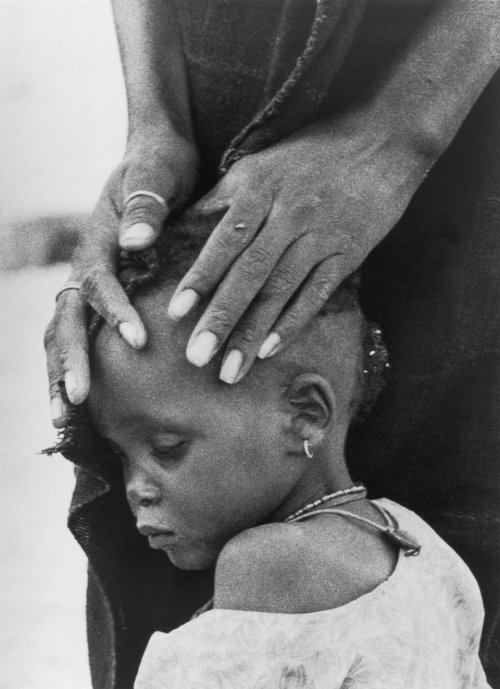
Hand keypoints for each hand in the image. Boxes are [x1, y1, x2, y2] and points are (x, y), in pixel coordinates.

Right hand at [45, 125, 198, 426]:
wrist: (155, 156)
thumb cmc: (160, 164)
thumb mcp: (157, 173)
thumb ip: (147, 204)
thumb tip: (134, 242)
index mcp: (99, 239)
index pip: (97, 281)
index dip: (114, 310)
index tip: (136, 340)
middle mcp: (86, 264)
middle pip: (67, 317)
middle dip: (69, 359)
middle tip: (74, 403)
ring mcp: (88, 281)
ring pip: (64, 331)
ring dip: (61, 372)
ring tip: (64, 419)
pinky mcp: (100, 293)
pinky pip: (79, 332)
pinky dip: (75, 364)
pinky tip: (81, 402)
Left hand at [167, 112, 430, 382]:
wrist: (382, 138)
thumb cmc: (311, 151)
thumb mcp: (259, 163)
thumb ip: (221, 198)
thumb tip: (180, 228)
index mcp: (259, 189)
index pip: (224, 242)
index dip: (199, 279)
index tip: (175, 314)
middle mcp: (288, 215)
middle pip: (249, 274)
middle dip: (221, 318)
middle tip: (196, 358)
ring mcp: (320, 236)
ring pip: (281, 291)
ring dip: (253, 333)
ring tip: (230, 371)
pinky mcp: (348, 252)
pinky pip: (317, 294)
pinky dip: (293, 323)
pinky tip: (270, 350)